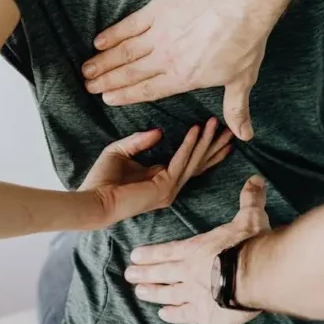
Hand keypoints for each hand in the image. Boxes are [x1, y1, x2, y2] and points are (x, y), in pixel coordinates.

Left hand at [80, 117, 231, 226]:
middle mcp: (169, 187)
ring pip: (194, 161)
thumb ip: (139, 141)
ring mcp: (169, 189)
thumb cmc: (101, 180)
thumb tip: (160, 131)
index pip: (189, 162)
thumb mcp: (120, 151)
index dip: (204, 148)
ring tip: (216, 123)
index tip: (216, 132)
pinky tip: (195, 130)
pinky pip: (180, 161)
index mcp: (160, 179)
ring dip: (206, 141)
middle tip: (231, 129)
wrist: (93, 200)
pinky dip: (188, 144)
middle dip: (215, 145)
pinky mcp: (164, 187)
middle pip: (199, 163)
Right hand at [82, 0, 274, 140]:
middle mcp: (166, 59)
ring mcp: (159, 34)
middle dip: (107, 81)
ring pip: (125, 52)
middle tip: (88, 86)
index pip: (148, 90)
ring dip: (104, 61)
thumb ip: (235, 109)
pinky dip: (113, 34)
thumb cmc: (244, 43)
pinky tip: (99, 41)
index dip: (125, 96)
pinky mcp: (158, 11)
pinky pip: (130, 25)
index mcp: (182, 78)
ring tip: (86, 69)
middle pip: (130, 73)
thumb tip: (244, 136)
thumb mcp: (241, 80)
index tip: (107, 99)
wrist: (242, 5)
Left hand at [125, 175, 269, 323]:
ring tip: (139, 293)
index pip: (168, 251)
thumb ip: (250, 199)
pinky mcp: (204, 313)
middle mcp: (190, 271)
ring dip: (153, 293)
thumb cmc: (250, 244)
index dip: (151, 254)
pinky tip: (164, 315)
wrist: (256, 274)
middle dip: (144, 273)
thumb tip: (255, 178)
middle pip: (162, 272)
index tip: (134, 256)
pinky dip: (173, 314)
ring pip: (168, 293)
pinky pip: (184, 314)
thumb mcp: (250, 217)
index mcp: (197, 248)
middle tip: (128, 275)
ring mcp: (194, 293)